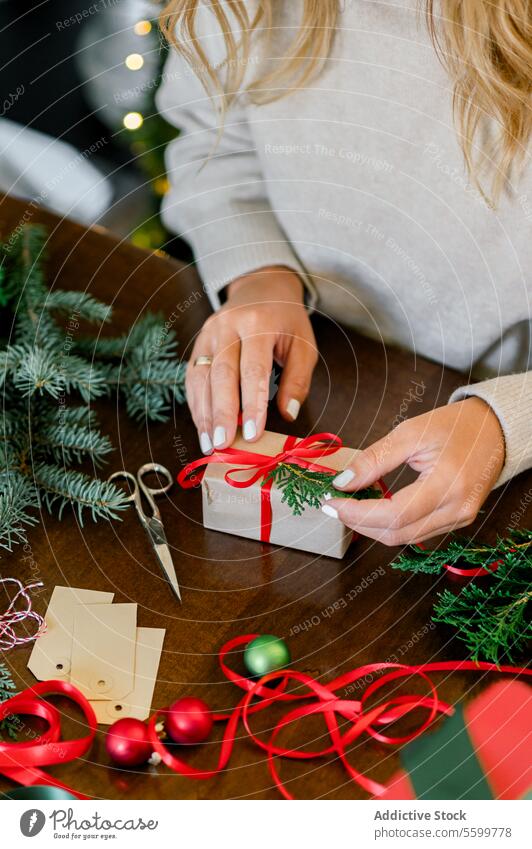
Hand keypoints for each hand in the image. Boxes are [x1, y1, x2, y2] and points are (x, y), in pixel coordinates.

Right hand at [187, 266, 317, 452]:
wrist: (262, 287)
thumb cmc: (286, 321)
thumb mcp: (304, 345)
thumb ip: (298, 380)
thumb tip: (288, 414)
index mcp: (259, 323)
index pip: (253, 369)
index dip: (251, 404)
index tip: (252, 434)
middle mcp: (228, 325)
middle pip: (221, 374)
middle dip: (222, 413)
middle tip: (224, 445)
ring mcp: (209, 333)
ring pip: (201, 377)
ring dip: (204, 414)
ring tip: (209, 444)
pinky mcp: (198, 342)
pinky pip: (192, 376)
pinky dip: (196, 404)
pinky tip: (202, 427)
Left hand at [322, 398, 504, 544]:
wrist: (495, 430)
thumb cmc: (454, 426)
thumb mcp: (411, 432)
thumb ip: (375, 459)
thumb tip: (343, 482)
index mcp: (449, 484)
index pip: (395, 514)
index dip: (358, 513)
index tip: (331, 501)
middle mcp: (458, 509)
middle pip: (397, 533)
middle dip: (360, 523)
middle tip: (333, 505)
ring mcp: (460, 520)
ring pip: (405, 538)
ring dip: (372, 526)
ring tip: (350, 505)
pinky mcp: (457, 521)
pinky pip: (417, 532)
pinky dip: (391, 524)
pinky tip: (374, 508)